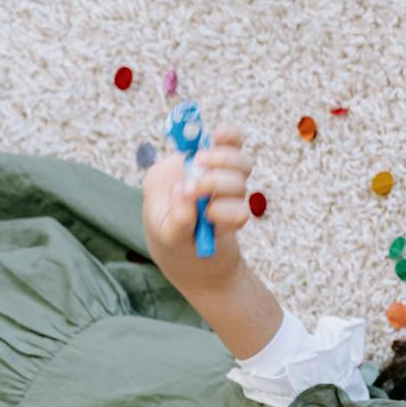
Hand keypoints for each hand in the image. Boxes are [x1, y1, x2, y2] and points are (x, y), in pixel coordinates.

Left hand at [143, 122, 252, 287]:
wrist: (192, 270)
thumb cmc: (169, 243)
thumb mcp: (162, 229)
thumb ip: (175, 211)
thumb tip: (187, 190)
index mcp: (185, 166)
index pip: (213, 138)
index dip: (225, 136)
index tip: (219, 137)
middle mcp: (208, 176)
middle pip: (233, 155)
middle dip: (218, 167)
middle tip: (195, 186)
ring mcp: (224, 195)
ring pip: (240, 180)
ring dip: (222, 191)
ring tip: (204, 211)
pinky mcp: (235, 216)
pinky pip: (242, 210)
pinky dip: (228, 215)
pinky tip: (212, 223)